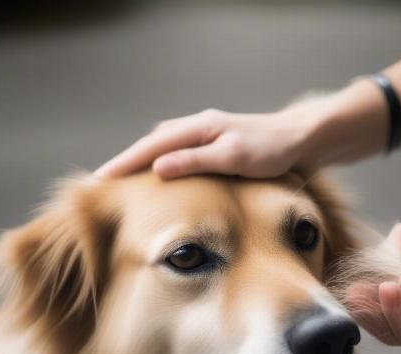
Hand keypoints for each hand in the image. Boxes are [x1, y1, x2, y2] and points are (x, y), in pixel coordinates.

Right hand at [95, 104, 319, 179]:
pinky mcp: (214, 142)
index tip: (101, 178)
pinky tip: (161, 170)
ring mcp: (205, 132)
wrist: (299, 139)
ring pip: (164, 144)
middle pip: (152, 143)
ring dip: (143, 158)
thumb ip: (196, 161)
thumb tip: (156, 168)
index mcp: (198, 127)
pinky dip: (162, 158)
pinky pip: (178, 148)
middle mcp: (197, 126)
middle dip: (127, 160)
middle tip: (103, 179)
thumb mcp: (233, 157)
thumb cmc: (270, 150)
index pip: (152, 146)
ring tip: (125, 177)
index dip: (125, 162)